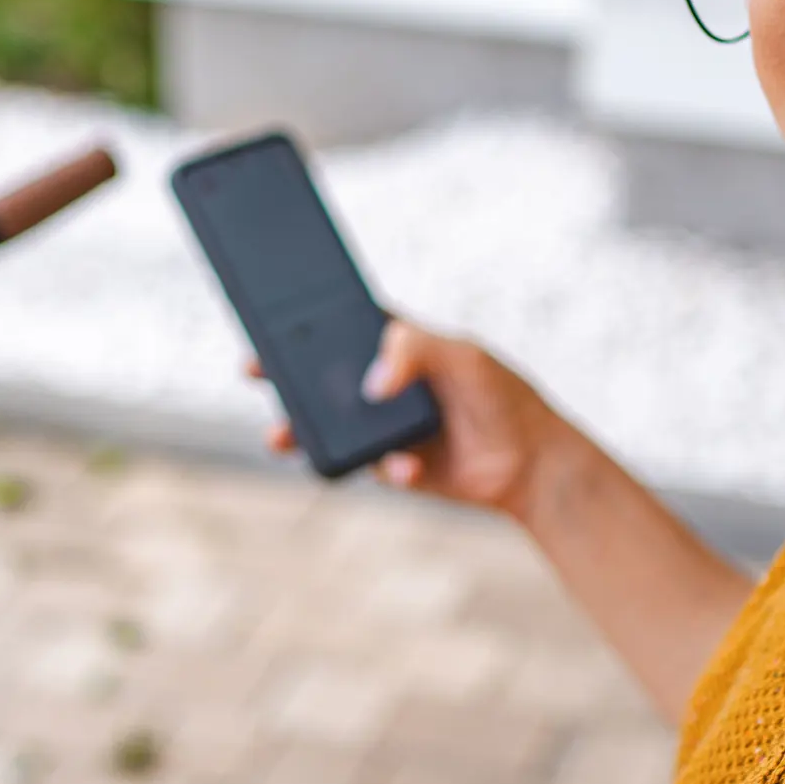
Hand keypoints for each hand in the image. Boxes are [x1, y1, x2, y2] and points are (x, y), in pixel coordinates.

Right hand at [253, 320, 586, 521]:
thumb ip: (416, 351)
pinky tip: (406, 466)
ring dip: (300, 430)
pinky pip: (367, 466)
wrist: (531, 464)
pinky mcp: (393, 465)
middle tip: (252, 370)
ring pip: (328, 425)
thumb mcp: (463, 356)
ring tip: (281, 436)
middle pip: (321, 375)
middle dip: (283, 375)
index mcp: (398, 344)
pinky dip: (383, 466)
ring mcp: (385, 425)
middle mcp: (385, 383)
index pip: (340, 324)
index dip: (302, 320)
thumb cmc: (501, 396)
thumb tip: (371, 385)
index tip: (266, 317)